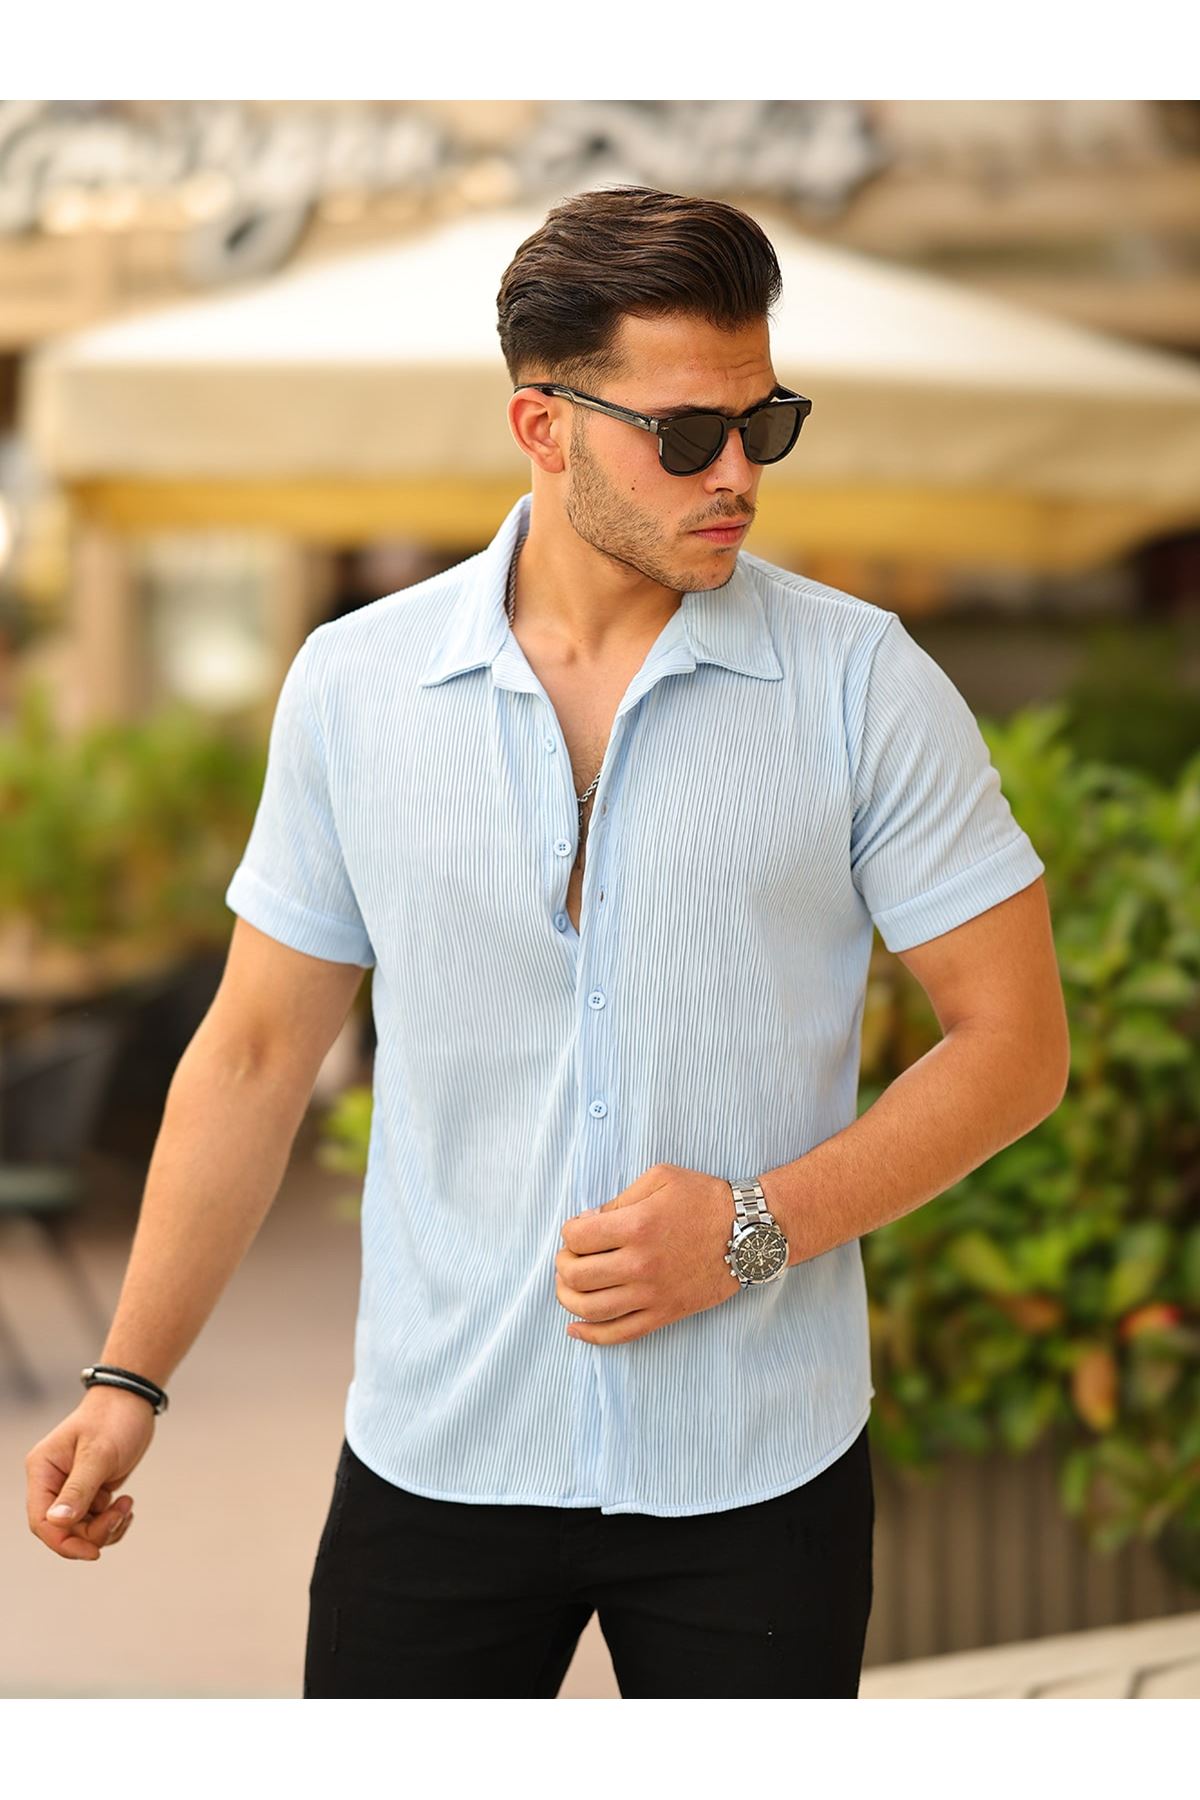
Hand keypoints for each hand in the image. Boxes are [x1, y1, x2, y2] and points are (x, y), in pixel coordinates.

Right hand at [25, 1386, 155, 1560]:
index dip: (64, 1543)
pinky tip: (127, 1506)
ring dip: (107, 1527)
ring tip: (126, 1504)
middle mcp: (52, 1482)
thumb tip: (57, 1522)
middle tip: (120, 1512)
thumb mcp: (99, 1453)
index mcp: (43, 1470)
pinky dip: (112, 1521)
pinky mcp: (90, 1491)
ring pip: (81, 1530)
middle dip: (94, 1532)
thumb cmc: (114, 1418)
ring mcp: (71, 1488)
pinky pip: (95, 1522)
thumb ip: (79, 1489)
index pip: (41, 1521)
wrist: (134, 1401)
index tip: (93, 1552)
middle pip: (64, 1530)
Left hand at [555, 1161, 738, 1344]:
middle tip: (569, 1255)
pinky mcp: (665, 1314)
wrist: (749, 1233)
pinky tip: (574, 1328)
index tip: (579, 1228)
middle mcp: (640, 1264)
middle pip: (576, 1274)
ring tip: (568, 1285)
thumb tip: (588, 1222)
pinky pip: (620, 1334)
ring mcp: (652, 1294)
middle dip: (563, 1263)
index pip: (577, 1236)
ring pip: (590, 1309)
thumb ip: (620, 1198)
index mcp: (636, 1225)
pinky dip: (591, 1336)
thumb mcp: (661, 1178)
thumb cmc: (705, 1199)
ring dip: (567, 1298)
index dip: (570, 1230)